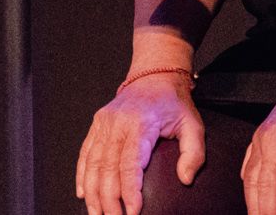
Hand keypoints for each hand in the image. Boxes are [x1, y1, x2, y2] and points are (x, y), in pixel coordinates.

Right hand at [76, 73, 204, 214]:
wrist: (154, 75)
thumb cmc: (174, 103)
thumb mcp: (192, 124)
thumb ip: (193, 153)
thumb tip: (185, 179)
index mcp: (141, 123)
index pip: (130, 164)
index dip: (129, 191)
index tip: (132, 212)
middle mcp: (118, 123)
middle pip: (107, 169)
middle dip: (109, 200)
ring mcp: (104, 123)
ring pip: (93, 164)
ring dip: (93, 193)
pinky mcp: (97, 123)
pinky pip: (86, 153)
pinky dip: (82, 175)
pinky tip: (83, 194)